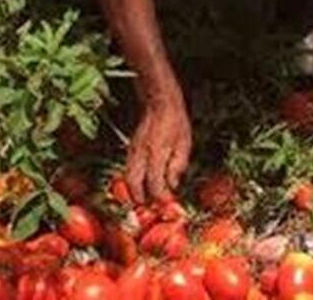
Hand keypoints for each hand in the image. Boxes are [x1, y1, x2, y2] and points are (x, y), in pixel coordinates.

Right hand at [125, 89, 191, 203]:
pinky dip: (133, 183)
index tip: (168, 206)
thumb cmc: (175, 122)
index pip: (155, 183)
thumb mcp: (184, 143)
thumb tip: (172, 186)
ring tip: (146, 201)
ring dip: (134, 193)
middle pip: (133, 184)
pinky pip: (128, 171)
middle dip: (141, 200)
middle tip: (152, 209)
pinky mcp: (130, 150)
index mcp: (156, 152)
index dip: (161, 198)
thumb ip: (178, 166)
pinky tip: (142, 187)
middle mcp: (140, 154)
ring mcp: (132, 152)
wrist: (158, 103)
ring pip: (127, 178)